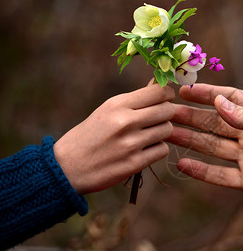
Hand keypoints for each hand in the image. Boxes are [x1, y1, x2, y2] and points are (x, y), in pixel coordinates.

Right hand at [54, 80, 174, 194]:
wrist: (67, 167)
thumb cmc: (90, 135)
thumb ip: (134, 100)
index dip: (167, 94)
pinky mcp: (134, 163)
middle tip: (158, 119)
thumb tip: (160, 84)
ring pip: (167, 130)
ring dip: (162, 132)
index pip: (158, 92)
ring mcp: (131, 143)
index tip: (164, 99)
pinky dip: (157, 149)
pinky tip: (145, 149)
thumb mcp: (107, 110)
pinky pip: (162, 150)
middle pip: (167, 110)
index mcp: (117, 105)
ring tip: (149, 135)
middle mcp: (125, 122)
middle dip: (167, 114)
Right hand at [167, 84, 242, 229]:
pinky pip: (220, 175)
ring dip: (191, 141)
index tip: (183, 90)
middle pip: (216, 123)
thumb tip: (218, 103)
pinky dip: (202, 171)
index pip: (230, 99)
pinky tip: (183, 165)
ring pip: (214, 147)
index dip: (207, 94)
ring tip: (168, 134)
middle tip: (166, 112)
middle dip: (192, 117)